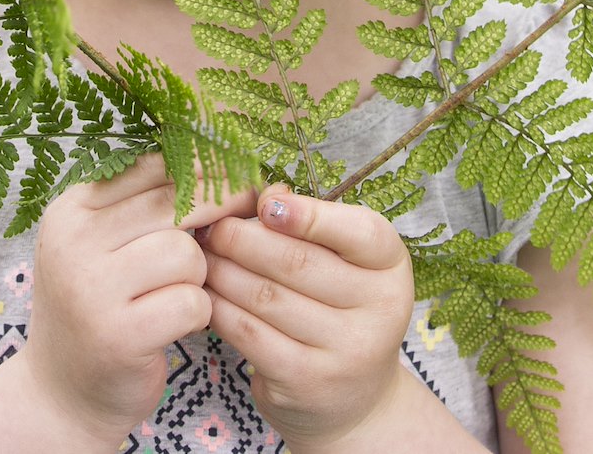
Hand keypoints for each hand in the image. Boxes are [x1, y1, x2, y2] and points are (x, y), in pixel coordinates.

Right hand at [13, 154, 255, 445]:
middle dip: (219, 214)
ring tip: (182, 292)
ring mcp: (91, 288)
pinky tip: (181, 323)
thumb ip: (150, 204)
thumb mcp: (105, 246)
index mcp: (71, 209)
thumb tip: (232, 165)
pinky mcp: (118, 334)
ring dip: (201, 274)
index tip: (239, 180)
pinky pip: (192, 302)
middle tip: (243, 224)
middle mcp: (74, 241)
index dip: (206, 170)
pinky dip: (199, 313)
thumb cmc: (98, 309)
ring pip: (187, 253)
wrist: (60, 395)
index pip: (155, 166)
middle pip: (177, 203)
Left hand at [199, 183, 416, 448]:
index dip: (308, 214)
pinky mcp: (308, 381)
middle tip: (211, 227)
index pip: (360, 232)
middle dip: (243, 238)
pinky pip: (250, 333)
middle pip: (298, 262)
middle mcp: (381, 309)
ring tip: (201, 255)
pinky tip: (205, 293)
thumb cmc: (338, 309)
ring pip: (267, 296)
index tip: (264, 202)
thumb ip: (311, 224)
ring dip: (223, 270)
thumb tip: (268, 192)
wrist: (352, 398)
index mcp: (391, 267)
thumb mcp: (343, 263)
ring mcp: (347, 351)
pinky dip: (220, 308)